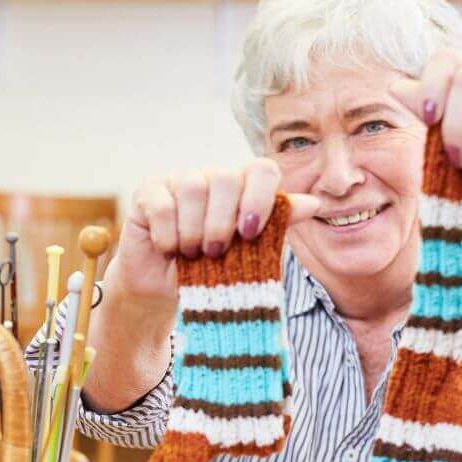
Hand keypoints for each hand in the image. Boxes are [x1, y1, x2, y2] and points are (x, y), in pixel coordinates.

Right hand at [105, 162, 320, 317]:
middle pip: (225, 177)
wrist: (164, 291)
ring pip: (192, 188)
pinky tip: (169, 250)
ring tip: (193, 255)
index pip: (261, 170)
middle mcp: (211, 177)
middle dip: (222, 222)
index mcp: (242, 188)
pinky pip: (162, 205)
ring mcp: (177, 181)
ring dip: (194, 231)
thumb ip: (278, 227)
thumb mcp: (250, 255)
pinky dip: (168, 235)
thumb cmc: (212, 271)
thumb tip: (314, 204)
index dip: (260, 198)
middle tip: (216, 252)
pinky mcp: (147, 193)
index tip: (250, 233)